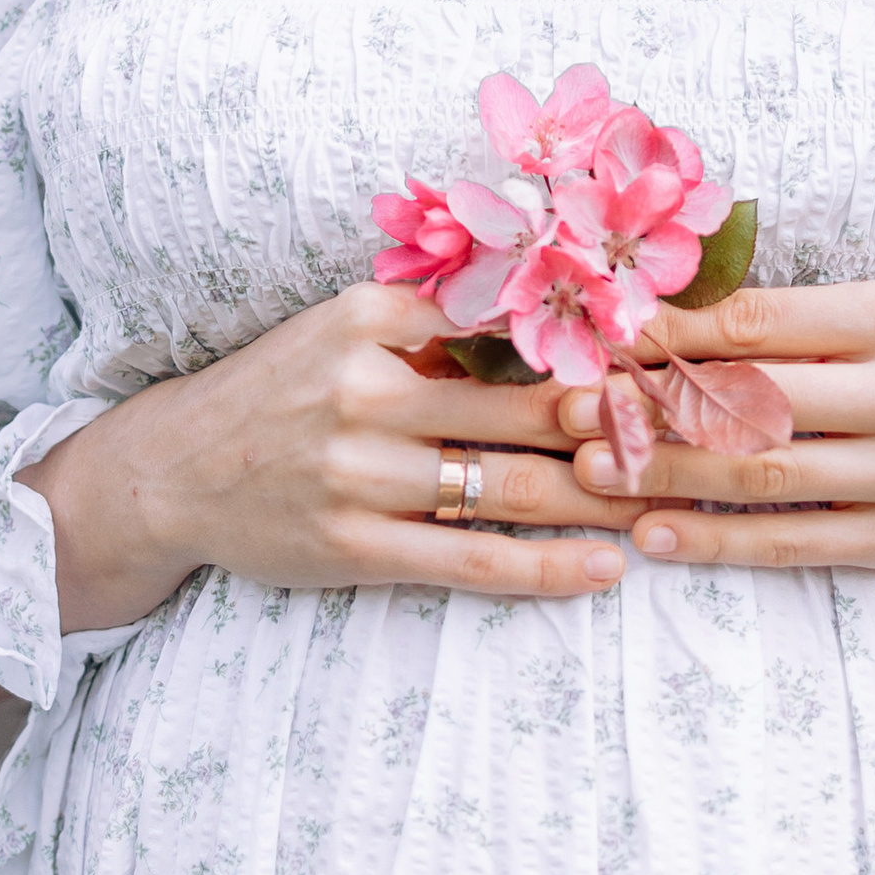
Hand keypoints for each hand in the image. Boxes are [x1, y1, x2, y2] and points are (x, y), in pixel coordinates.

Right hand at [24, 283, 634, 631]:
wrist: (173, 472)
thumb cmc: (286, 391)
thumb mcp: (348, 328)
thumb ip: (440, 321)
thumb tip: (567, 307)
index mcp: (370, 318)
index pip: (509, 325)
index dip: (599, 344)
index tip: (676, 356)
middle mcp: (363, 389)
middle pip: (524, 409)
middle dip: (620, 424)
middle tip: (701, 433)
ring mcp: (357, 474)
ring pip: (509, 487)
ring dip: (600, 497)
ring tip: (671, 500)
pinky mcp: (352, 547)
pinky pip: (469, 560)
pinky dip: (546, 567)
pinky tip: (604, 568)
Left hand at [557, 281, 874, 577]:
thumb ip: (787, 322)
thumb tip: (655, 314)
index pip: (766, 321)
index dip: (675, 332)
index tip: (600, 340)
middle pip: (761, 400)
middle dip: (655, 405)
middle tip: (570, 412)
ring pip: (770, 475)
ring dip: (670, 474)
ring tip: (592, 471)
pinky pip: (795, 543)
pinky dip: (718, 542)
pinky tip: (654, 534)